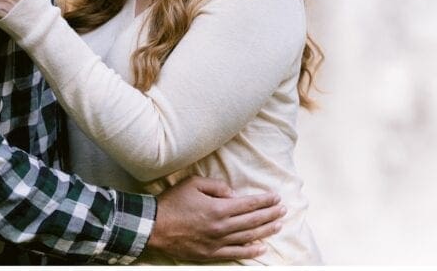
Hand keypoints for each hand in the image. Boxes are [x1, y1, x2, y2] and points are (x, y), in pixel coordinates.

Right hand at [147, 176, 284, 260]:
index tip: (276, 197)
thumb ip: (217, 187)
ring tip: (278, 225)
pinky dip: (250, 251)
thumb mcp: (194, 183)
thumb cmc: (173, 202)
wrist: (153, 227)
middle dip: (270, 214)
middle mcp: (221, 227)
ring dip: (265, 231)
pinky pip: (235, 254)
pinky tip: (262, 247)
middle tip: (283, 210)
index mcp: (218, 208)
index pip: (249, 204)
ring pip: (248, 237)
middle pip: (252, 221)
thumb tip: (233, 194)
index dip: (264, 201)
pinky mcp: (210, 254)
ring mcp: (216, 242)